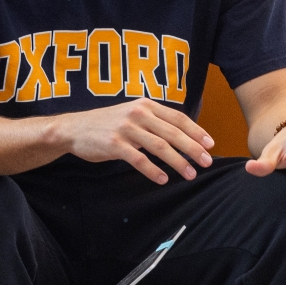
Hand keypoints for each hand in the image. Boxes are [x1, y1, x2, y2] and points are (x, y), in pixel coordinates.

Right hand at [62, 98, 213, 183]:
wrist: (75, 128)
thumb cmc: (108, 124)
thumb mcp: (133, 114)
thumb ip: (154, 121)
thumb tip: (182, 136)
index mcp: (146, 105)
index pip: (178, 117)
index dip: (196, 131)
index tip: (210, 144)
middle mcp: (139, 114)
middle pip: (173, 132)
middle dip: (193, 148)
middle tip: (206, 162)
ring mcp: (126, 128)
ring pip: (159, 146)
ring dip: (178, 161)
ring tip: (189, 174)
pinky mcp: (115, 144)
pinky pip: (139, 159)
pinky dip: (153, 170)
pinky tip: (163, 179)